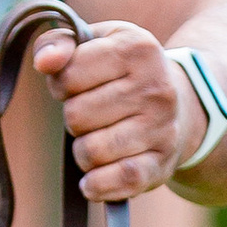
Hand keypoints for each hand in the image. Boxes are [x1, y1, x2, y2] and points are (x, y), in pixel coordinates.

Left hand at [33, 19, 197, 202]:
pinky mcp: (161, 164)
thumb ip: (60, 40)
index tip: (76, 84)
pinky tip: (92, 179)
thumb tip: (45, 62)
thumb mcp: (96, 42)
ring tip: (98, 138)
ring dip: (83, 150)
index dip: (61, 84)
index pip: (68, 75)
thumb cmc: (123, 71)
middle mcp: (155, 86)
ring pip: (90, 151)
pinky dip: (97, 185)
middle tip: (92, 113)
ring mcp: (161, 127)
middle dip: (74, 118)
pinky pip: (120, 180)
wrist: (181, 103)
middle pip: (76, 116)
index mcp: (136, 48)